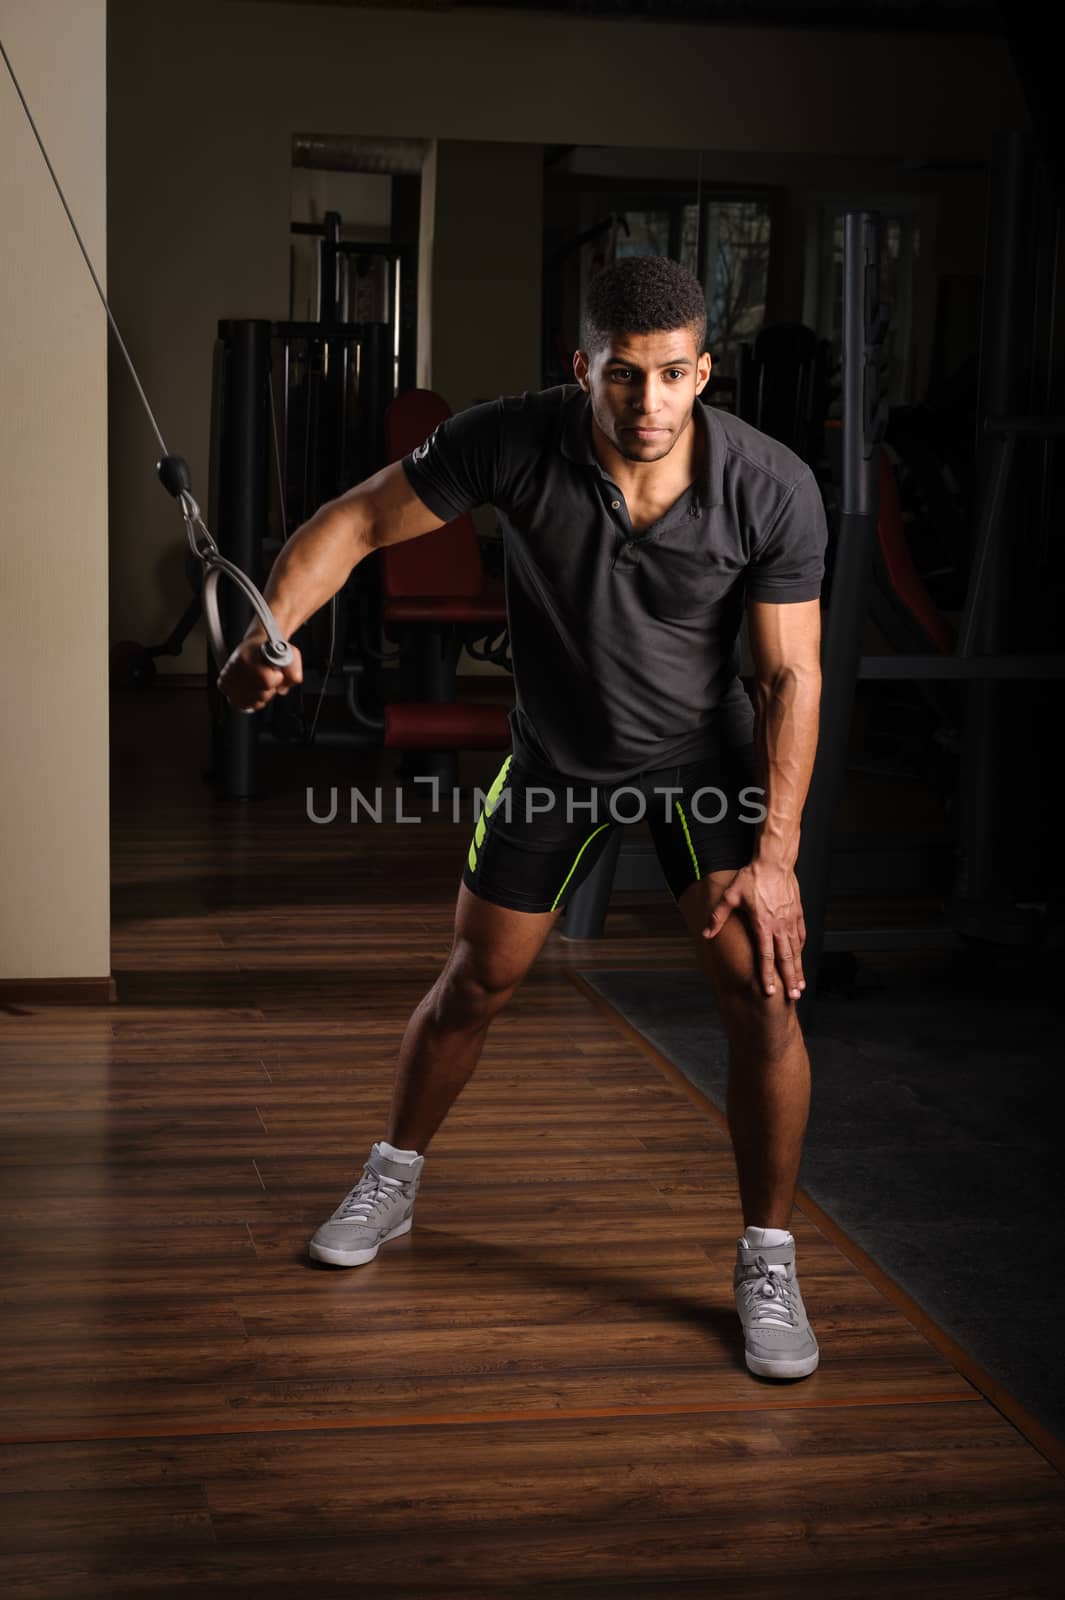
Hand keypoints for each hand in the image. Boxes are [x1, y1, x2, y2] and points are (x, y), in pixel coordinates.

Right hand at [217, 634, 302, 712]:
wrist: (256, 644)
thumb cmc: (272, 648)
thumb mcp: (290, 654)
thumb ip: (293, 673)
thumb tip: (282, 690)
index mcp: (246, 657)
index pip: (266, 680)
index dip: (276, 678)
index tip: (276, 671)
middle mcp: (234, 668)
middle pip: (260, 695)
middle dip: (270, 689)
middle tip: (269, 675)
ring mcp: (228, 678)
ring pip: (251, 702)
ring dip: (261, 695)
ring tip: (261, 681)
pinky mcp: (224, 686)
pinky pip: (241, 704)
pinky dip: (251, 700)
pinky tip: (254, 689)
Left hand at [702, 858, 806, 999]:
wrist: (774, 862)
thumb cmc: (752, 878)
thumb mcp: (730, 896)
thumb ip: (718, 916)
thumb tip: (705, 934)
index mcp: (763, 924)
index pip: (766, 956)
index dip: (767, 975)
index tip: (770, 991)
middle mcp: (779, 925)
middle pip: (786, 958)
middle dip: (790, 979)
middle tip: (794, 996)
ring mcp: (790, 920)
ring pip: (796, 950)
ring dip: (798, 968)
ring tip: (800, 985)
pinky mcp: (797, 913)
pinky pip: (800, 935)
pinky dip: (800, 949)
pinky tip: (800, 957)